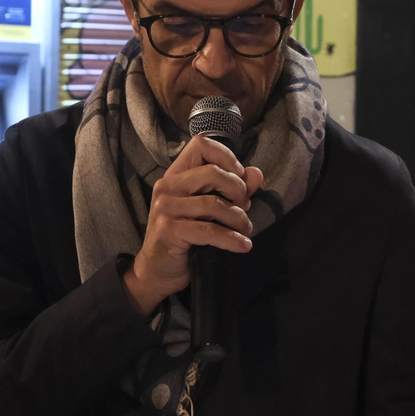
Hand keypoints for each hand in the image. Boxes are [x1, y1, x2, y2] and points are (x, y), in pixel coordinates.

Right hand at [121, 135, 263, 316]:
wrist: (157, 270)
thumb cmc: (185, 237)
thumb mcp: (210, 210)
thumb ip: (233, 189)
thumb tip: (256, 173)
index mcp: (176, 175)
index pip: (201, 144)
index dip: (227, 157)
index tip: (238, 179)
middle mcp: (168, 186)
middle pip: (213, 172)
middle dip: (237, 190)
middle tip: (243, 208)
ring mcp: (165, 207)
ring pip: (214, 203)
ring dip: (238, 219)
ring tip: (245, 230)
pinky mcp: (168, 230)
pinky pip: (209, 231)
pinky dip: (232, 239)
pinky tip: (243, 246)